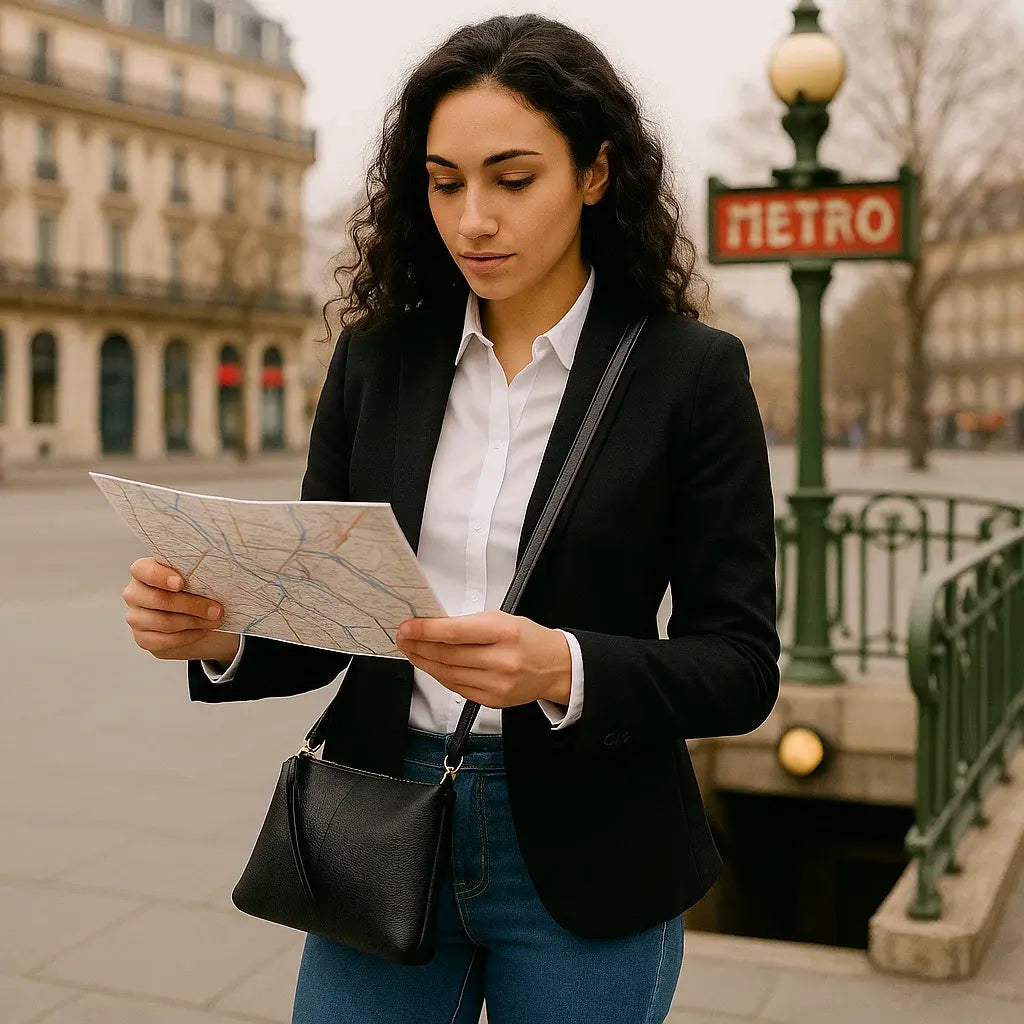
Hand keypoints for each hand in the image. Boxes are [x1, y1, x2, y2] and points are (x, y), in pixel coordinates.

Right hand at [122, 557, 237, 663]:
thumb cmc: (191, 590)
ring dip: (194, 622)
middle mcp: (134, 594)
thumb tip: (212, 575)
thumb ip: (195, 572)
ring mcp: (136, 617)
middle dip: (192, 605)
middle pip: (159, 599)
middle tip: (216, 609)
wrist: (191, 616)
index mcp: (143, 571)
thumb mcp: (193, 576)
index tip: (181, 583)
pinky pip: (165, 640)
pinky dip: (188, 636)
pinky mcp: (142, 638)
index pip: (143, 570)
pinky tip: (201, 631)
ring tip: (213, 620)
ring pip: (165, 622)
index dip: (161, 576)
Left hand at [395, 610, 571, 709]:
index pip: (454, 632)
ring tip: (412, 651)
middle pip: (446, 655)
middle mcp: (500, 660)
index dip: (425, 631)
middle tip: (403, 638)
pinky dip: (440, 676)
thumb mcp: (501, 619)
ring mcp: (496, 684)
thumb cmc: (527, 639)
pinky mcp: (492, 700)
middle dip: (419, 646)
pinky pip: (456, 688)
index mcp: (503, 633)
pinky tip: (432, 666)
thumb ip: (469, 624)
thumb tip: (433, 628)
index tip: (408, 627)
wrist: (554, 667)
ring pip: (447, 674)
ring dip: (424, 662)